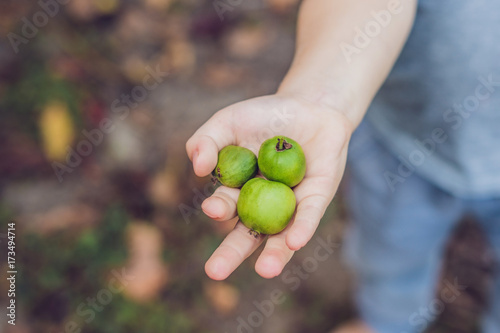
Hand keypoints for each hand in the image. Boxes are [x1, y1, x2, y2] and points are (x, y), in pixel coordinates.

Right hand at [186, 93, 351, 279]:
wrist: (310, 104)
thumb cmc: (265, 115)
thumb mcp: (228, 122)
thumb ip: (205, 141)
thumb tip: (197, 168)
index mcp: (239, 189)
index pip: (226, 206)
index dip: (218, 209)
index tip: (213, 208)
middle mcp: (264, 204)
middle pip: (247, 234)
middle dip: (231, 253)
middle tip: (214, 272)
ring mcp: (291, 205)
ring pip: (280, 235)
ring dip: (274, 254)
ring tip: (266, 270)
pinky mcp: (317, 198)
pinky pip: (308, 215)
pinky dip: (302, 227)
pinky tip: (295, 241)